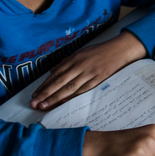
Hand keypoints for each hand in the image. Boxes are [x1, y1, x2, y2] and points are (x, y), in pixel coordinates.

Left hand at [31, 32, 145, 109]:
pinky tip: (63, 103)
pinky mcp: (98, 79)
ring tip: (44, 106)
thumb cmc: (100, 51)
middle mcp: (79, 66)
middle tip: (34, 104)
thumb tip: (53, 71)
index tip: (35, 95)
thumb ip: (66, 62)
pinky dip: (72, 97)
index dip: (44, 85)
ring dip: (55, 98)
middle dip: (45, 94)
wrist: (120, 49)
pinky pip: (82, 90)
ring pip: (69, 88)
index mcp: (74, 59)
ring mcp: (88, 73)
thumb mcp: (81, 52)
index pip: (55, 74)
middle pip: (59, 82)